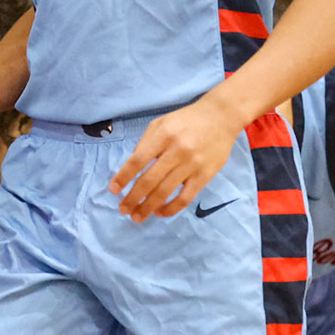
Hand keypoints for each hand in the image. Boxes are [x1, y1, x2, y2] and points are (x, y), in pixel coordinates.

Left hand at [109, 95, 242, 222]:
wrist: (221, 118)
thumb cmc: (186, 121)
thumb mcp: (161, 123)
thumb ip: (145, 143)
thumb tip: (131, 168)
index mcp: (162, 136)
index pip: (137, 161)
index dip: (123, 177)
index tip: (113, 190)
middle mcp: (176, 151)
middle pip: (149, 180)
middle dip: (133, 198)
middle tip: (123, 209)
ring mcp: (192, 165)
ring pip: (165, 192)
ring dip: (148, 207)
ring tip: (137, 216)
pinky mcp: (204, 176)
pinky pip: (185, 198)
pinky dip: (171, 208)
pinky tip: (160, 212)